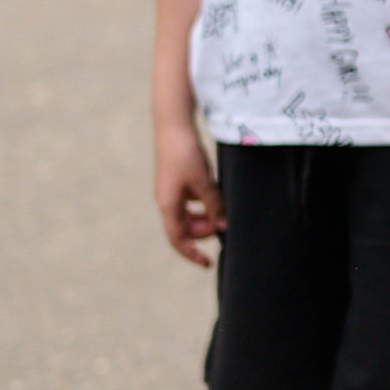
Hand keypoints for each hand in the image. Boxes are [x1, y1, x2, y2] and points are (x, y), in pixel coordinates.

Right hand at [152, 128, 223, 265]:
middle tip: (222, 222)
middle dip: (203, 230)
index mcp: (168, 205)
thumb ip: (213, 204)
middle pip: (185, 228)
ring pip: (188, 215)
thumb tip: (223, 226)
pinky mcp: (177, 181)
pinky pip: (190, 201)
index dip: (191, 254)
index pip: (178, 239)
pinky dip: (202, 203)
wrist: (173, 125)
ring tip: (219, 209)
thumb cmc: (185, 153)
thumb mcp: (203, 181)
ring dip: (204, 217)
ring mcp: (171, 191)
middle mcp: (167, 201)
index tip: (207, 264)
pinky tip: (213, 193)